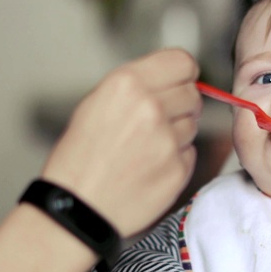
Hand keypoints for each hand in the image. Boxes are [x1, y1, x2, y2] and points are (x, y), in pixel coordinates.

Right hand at [41, 49, 201, 237]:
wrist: (77, 209)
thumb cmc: (79, 159)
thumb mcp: (95, 104)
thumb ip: (137, 86)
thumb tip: (173, 80)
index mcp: (127, 84)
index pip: (183, 62)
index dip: (183, 74)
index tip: (180, 82)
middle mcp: (150, 108)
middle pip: (192, 94)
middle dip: (180, 105)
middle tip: (156, 122)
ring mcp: (167, 141)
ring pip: (193, 125)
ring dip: (177, 133)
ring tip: (145, 149)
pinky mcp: (178, 170)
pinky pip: (190, 154)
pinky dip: (175, 159)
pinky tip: (149, 167)